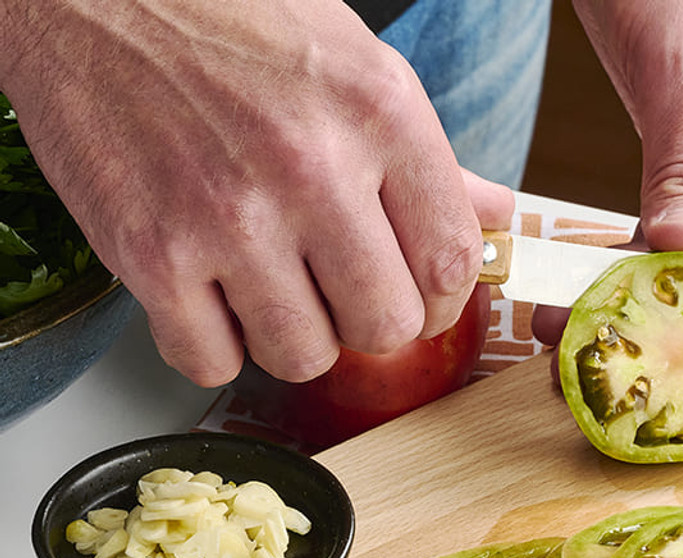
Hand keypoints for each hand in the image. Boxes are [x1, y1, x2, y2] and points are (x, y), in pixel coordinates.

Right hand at [0, 0, 511, 385]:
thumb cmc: (226, 17)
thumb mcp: (353, 65)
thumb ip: (430, 159)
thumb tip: (497, 219)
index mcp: (378, 114)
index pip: (453, 265)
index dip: (442, 302)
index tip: (418, 298)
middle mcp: (310, 166)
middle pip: (385, 328)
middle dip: (365, 322)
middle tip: (334, 290)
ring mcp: (227, 215)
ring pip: (304, 358)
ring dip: (291, 337)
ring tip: (266, 284)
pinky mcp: (151, 253)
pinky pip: (213, 363)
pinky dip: (213, 346)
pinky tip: (208, 295)